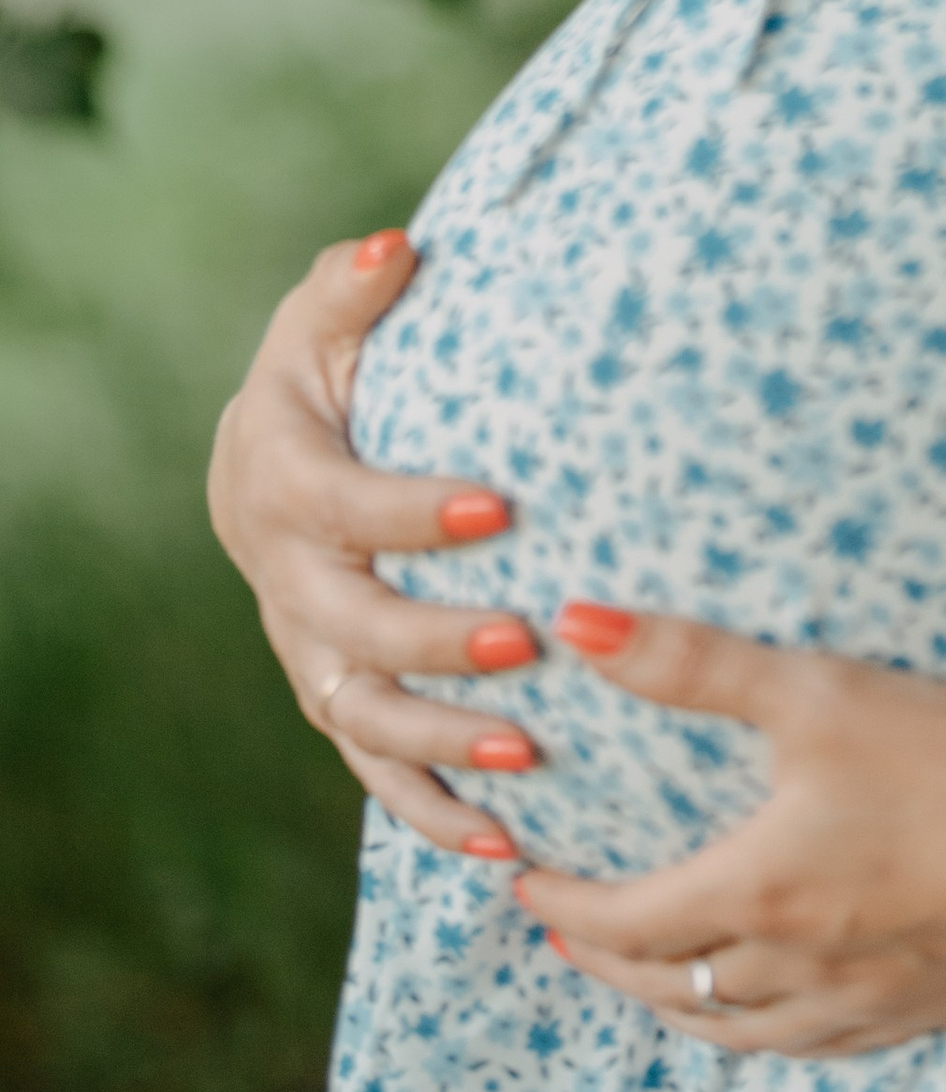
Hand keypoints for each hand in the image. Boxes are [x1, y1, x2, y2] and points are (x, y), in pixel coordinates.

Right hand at [207, 229, 542, 862]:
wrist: (270, 456)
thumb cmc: (324, 367)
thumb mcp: (325, 314)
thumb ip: (353, 285)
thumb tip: (392, 247)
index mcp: (284, 482)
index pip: (348, 505)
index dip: (418, 510)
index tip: (504, 505)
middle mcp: (287, 580)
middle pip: (353, 630)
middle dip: (439, 641)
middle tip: (526, 640)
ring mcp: (309, 651)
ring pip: (365, 718)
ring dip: (443, 745)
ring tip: (529, 753)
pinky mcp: (337, 698)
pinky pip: (378, 772)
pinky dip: (434, 813)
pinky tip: (507, 844)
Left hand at [516, 604, 945, 1056]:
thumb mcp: (818, 690)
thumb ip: (694, 661)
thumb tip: (579, 626)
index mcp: (756, 892)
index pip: (623, 919)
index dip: (563, 903)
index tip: (523, 882)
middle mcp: (792, 965)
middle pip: (665, 984)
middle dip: (602, 960)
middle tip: (566, 930)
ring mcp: (858, 1000)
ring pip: (733, 1029)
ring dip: (672, 1004)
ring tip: (648, 978)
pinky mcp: (919, 1010)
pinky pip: (810, 1047)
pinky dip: (759, 1032)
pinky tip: (769, 1013)